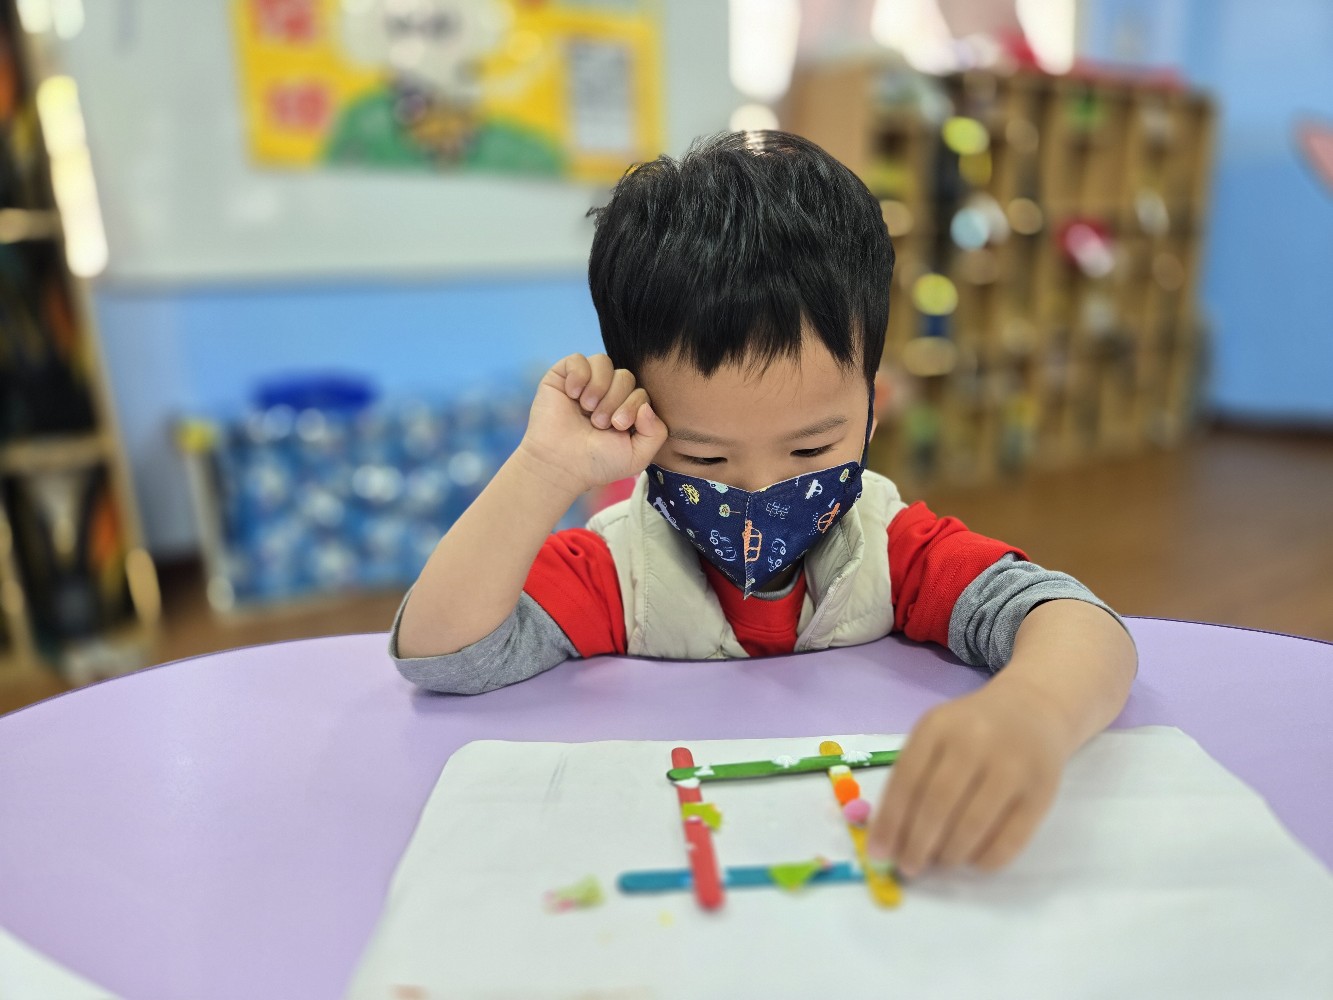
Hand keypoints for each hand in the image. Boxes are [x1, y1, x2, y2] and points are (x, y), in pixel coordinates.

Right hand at [517, 353, 667, 496]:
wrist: (560, 465)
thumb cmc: (597, 463)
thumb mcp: (637, 455)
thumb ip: (656, 432)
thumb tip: (646, 406)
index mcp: (624, 409)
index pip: (641, 391)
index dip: (632, 405)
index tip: (617, 427)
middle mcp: (606, 393)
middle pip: (625, 376)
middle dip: (615, 400)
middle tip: (599, 423)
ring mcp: (584, 384)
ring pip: (603, 362)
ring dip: (598, 388)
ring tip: (587, 408)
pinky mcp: (562, 377)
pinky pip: (578, 359)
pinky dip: (579, 376)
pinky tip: (572, 395)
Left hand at [866, 677, 1070, 876]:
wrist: (1032, 709)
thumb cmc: (971, 729)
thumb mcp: (936, 734)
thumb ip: (912, 775)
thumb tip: (890, 837)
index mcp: (939, 726)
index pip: (907, 780)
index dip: (890, 821)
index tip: (879, 853)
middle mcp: (975, 741)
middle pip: (938, 804)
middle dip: (917, 844)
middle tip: (909, 867)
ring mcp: (1012, 766)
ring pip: (972, 824)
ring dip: (949, 854)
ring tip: (939, 862)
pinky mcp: (1042, 792)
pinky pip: (1010, 839)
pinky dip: (985, 859)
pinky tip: (973, 860)